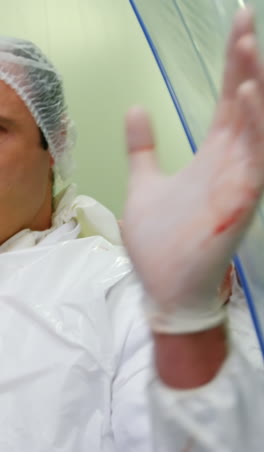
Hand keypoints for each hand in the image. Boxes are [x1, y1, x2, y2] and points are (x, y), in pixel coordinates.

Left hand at [123, 8, 263, 329]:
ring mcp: (239, 179)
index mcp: (212, 156)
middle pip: (244, 103)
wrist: (165, 286)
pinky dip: (254, 125)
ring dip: (252, 83)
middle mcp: (231, 161)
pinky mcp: (242, 199)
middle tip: (244, 19)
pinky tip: (246, 93)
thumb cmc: (160, 242)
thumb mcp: (144, 184)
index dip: (233, 66)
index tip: (237, 28)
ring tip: (246, 44)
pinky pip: (255, 156)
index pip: (228, 102)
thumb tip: (136, 108)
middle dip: (246, 61)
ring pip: (254, 123)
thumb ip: (143, 147)